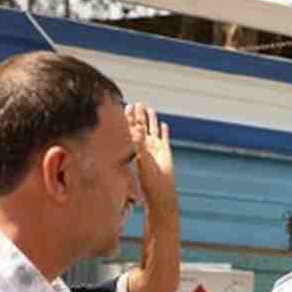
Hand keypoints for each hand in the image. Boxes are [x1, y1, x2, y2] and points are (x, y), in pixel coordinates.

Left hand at [126, 102, 176, 216]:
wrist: (159, 187)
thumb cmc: (147, 176)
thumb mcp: (141, 156)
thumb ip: (139, 142)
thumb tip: (137, 127)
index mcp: (136, 145)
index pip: (131, 127)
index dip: (129, 117)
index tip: (126, 106)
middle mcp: (144, 144)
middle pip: (142, 126)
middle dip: (139, 115)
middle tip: (137, 104)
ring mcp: (155, 147)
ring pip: (153, 129)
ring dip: (151, 119)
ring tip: (149, 109)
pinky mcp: (165, 150)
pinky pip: (164, 138)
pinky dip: (164, 131)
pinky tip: (164, 125)